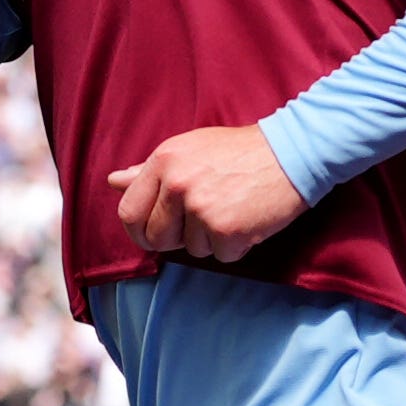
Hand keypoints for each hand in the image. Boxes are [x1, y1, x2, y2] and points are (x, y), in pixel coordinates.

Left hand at [108, 126, 308, 263]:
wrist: (292, 153)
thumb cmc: (240, 152)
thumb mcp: (189, 149)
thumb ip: (149, 170)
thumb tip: (113, 182)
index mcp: (163, 161)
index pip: (129, 211)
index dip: (140, 229)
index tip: (154, 233)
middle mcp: (176, 184)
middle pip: (156, 238)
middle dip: (177, 238)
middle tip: (204, 220)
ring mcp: (200, 208)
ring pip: (192, 249)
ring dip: (212, 239)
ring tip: (233, 209)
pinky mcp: (226, 230)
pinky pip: (221, 256)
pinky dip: (236, 245)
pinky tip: (248, 219)